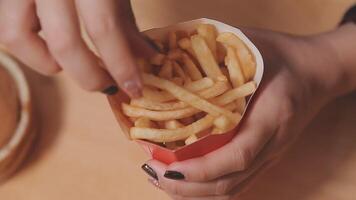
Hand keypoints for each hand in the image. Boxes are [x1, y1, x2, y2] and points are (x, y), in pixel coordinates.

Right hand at [0, 0, 153, 96]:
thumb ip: (128, 23)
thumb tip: (148, 57)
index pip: (104, 27)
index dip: (121, 66)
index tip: (135, 89)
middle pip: (62, 42)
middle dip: (88, 76)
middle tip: (106, 85)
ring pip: (16, 34)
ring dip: (45, 62)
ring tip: (68, 66)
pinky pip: (5, 22)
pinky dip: (27, 43)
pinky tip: (48, 43)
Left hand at [142, 28, 346, 199]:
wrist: (317, 72)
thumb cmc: (283, 57)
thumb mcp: (255, 48)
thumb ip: (221, 58)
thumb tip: (177, 63)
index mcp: (273, 116)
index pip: (237, 155)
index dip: (201, 168)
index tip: (167, 167)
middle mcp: (272, 144)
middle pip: (229, 183)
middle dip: (187, 186)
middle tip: (153, 173)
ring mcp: (270, 156)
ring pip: (231, 190)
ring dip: (194, 192)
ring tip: (162, 180)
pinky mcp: (266, 158)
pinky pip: (237, 184)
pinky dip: (207, 189)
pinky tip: (186, 180)